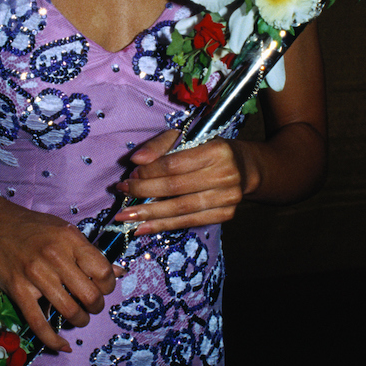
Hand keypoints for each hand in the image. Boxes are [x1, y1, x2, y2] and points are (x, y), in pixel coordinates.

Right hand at [0, 191, 119, 352]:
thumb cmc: (31, 226)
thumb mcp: (64, 230)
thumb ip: (89, 251)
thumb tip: (118, 272)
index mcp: (70, 239)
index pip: (103, 271)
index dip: (108, 286)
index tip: (103, 288)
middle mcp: (55, 256)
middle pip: (90, 295)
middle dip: (96, 307)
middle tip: (91, 305)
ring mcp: (35, 274)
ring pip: (69, 311)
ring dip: (80, 321)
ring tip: (78, 317)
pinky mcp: (18, 290)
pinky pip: (39, 323)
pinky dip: (54, 340)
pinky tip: (63, 345)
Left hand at [114, 130, 246, 235]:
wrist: (244, 167)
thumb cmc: (208, 148)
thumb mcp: (187, 137)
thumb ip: (160, 145)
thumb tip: (136, 160)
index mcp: (216, 150)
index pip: (174, 165)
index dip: (149, 172)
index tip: (129, 176)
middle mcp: (225, 175)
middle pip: (175, 188)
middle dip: (143, 193)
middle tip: (121, 194)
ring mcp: (227, 198)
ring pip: (180, 209)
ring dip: (149, 214)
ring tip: (126, 216)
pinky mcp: (225, 215)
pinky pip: (188, 222)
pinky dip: (163, 226)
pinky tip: (143, 228)